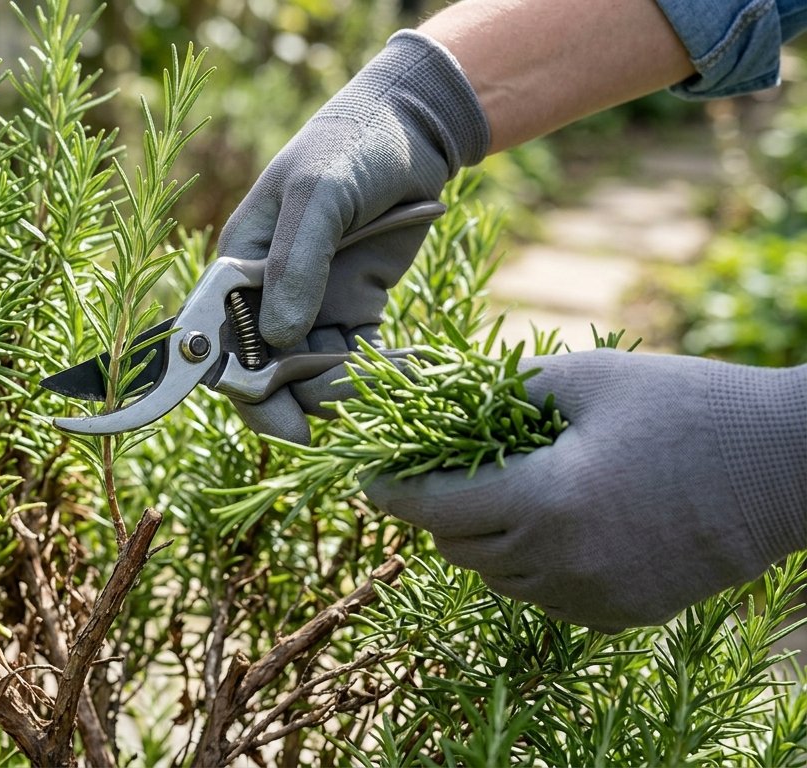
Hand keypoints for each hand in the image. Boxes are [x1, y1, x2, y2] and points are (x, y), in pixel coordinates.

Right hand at [219, 31, 488, 442]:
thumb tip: (279, 336)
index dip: (233, 383)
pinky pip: (357, 362)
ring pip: (311, 375)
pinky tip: (407, 370)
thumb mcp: (317, 194)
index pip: (219, 339)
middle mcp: (269, 296)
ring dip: (339, 391)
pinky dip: (376, 375)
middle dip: (287, 404)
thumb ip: (296, 263)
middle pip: (263, 371)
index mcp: (239, 267)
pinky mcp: (358, 311)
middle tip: (318, 432)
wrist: (415, 130)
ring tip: (381, 385)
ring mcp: (314, 306)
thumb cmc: (351, 147)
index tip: (264, 414)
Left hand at [366, 350, 806, 631]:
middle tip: (441, 476)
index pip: (432, 509)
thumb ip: (502, 393)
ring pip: (497, 578)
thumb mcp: (586, 378)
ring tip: (505, 493)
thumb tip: (436, 396)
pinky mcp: (620, 614)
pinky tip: (556, 523)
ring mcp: (592, 597)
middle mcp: (562, 562)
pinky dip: (532, 565)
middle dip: (438, 512)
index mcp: (547, 501)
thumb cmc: (686, 405)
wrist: (787, 465)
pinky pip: (544, 596)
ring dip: (485, 540)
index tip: (368, 478)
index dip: (391, 492)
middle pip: (457, 548)